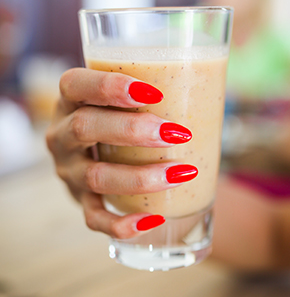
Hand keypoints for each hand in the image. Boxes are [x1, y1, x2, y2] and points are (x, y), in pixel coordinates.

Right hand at [46, 68, 192, 238]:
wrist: (116, 156)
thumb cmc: (132, 116)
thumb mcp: (136, 97)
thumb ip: (162, 86)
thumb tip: (219, 72)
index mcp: (73, 100)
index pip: (74, 84)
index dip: (108, 86)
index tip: (152, 92)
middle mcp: (63, 135)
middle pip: (84, 128)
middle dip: (131, 131)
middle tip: (176, 133)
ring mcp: (70, 172)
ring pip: (96, 177)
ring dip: (140, 176)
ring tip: (182, 172)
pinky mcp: (82, 202)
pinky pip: (95, 219)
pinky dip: (122, 223)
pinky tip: (153, 220)